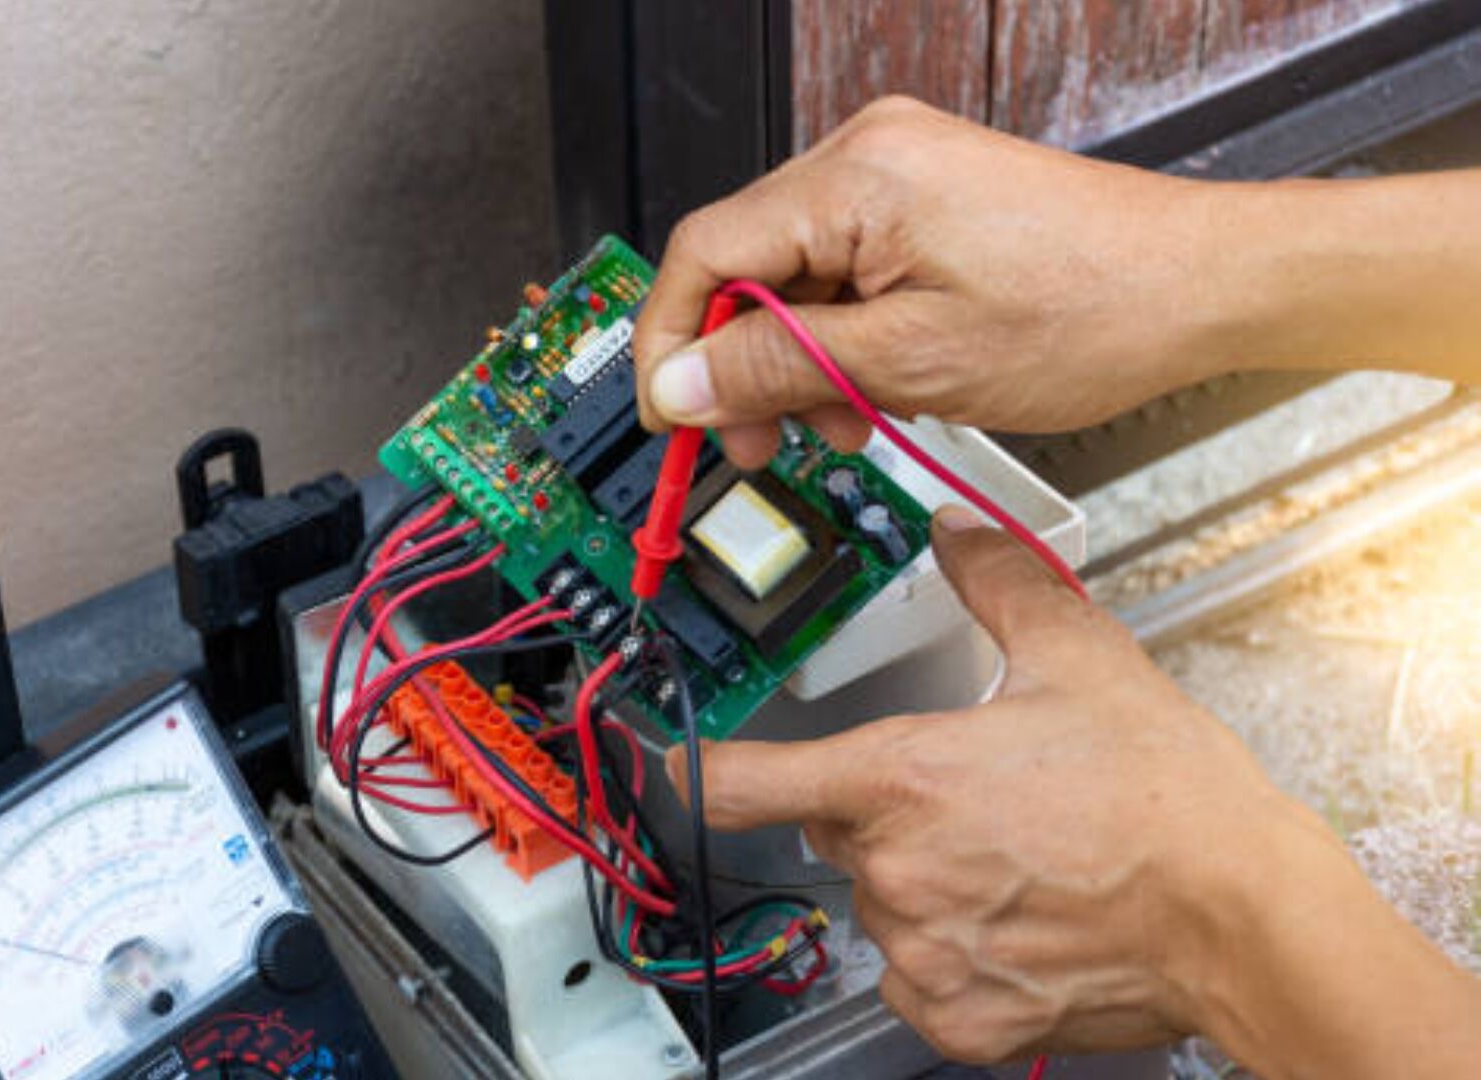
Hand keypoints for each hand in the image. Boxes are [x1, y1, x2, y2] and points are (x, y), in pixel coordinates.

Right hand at [633, 96, 1241, 468]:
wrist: (1201, 285)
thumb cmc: (1094, 310)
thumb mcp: (910, 365)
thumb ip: (778, 369)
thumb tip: (681, 385)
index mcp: (857, 178)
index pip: (703, 251)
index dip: (670, 343)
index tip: (670, 413)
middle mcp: (869, 153)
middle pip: (742, 263)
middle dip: (740, 363)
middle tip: (756, 440)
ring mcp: (898, 169)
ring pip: (792, 274)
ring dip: (796, 359)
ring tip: (842, 422)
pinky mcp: (924, 196)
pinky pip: (843, 267)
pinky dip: (842, 334)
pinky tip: (872, 386)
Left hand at [667, 506, 1377, 1065]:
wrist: (1245, 917)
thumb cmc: (1170, 803)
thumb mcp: (1080, 657)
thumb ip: (1000, 582)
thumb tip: (960, 535)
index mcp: (901, 781)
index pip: (748, 782)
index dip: (689, 770)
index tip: (658, 764)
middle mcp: (896, 871)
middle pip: (839, 833)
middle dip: (886, 812)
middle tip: (977, 796)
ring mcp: (923, 952)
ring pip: (882, 903)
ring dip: (925, 881)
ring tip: (1019, 856)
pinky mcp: (958, 1016)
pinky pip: (918, 976)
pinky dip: (954, 950)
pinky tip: (1021, 915)